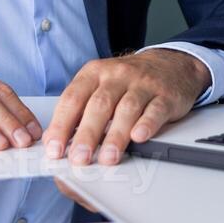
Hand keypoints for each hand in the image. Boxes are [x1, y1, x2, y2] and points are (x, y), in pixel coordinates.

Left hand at [44, 49, 210, 165]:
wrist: (169, 63)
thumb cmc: (127, 81)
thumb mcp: (99, 85)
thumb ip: (79, 110)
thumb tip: (56, 142)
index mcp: (94, 73)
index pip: (73, 98)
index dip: (61, 125)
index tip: (54, 149)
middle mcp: (117, 75)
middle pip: (99, 105)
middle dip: (87, 134)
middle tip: (79, 158)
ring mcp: (143, 84)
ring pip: (127, 109)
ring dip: (116, 135)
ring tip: (108, 157)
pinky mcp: (165, 95)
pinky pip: (155, 109)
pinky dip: (147, 124)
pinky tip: (139, 137)